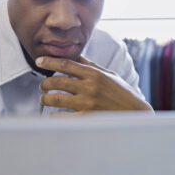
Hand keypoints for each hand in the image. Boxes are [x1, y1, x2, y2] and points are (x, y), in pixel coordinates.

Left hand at [37, 56, 152, 111]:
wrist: (136, 114)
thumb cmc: (122, 94)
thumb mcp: (109, 75)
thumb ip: (91, 66)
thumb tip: (77, 57)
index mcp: (94, 74)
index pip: (67, 64)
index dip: (50, 61)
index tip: (39, 61)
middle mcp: (90, 87)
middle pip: (58, 80)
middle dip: (45, 82)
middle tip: (42, 86)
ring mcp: (88, 103)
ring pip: (56, 98)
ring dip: (45, 98)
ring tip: (44, 98)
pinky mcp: (87, 118)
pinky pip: (63, 116)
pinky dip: (54, 115)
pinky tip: (52, 113)